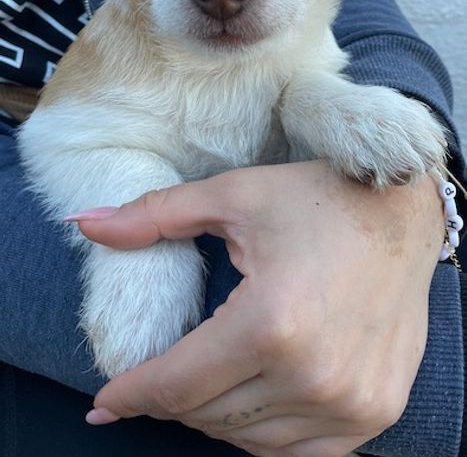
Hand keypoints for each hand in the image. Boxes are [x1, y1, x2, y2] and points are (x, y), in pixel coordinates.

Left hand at [76, 161, 443, 456]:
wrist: (401, 213)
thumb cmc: (317, 199)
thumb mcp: (232, 196)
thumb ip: (153, 216)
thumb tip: (84, 224)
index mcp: (271, 321)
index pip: (177, 383)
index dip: (132, 393)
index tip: (104, 402)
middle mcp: (314, 374)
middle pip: (209, 415)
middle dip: (170, 400)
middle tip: (154, 379)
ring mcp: (352, 401)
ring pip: (251, 440)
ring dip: (214, 417)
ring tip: (202, 383)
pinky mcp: (376, 410)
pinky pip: (301, 454)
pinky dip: (264, 435)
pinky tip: (251, 403)